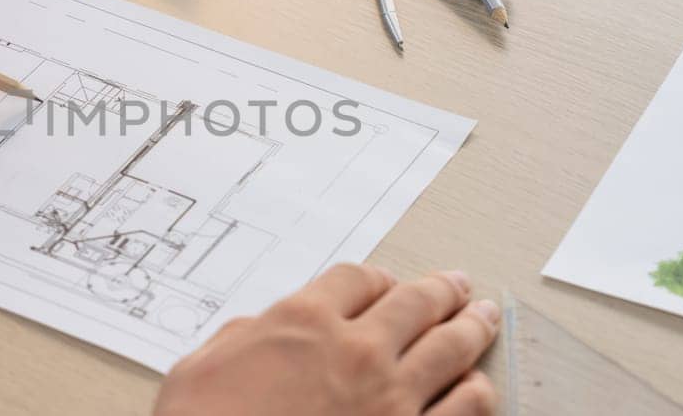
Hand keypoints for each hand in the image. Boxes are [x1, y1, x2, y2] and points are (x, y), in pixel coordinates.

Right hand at [153, 265, 500, 415]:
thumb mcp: (198, 370)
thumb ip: (239, 340)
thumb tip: (256, 333)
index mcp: (302, 322)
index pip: (356, 280)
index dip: (376, 278)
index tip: (385, 283)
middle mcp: (356, 351)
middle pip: (416, 303)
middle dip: (442, 291)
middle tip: (458, 287)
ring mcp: (392, 399)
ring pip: (451, 348)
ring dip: (473, 328)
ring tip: (484, 318)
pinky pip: (463, 409)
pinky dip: (476, 392)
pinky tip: (480, 385)